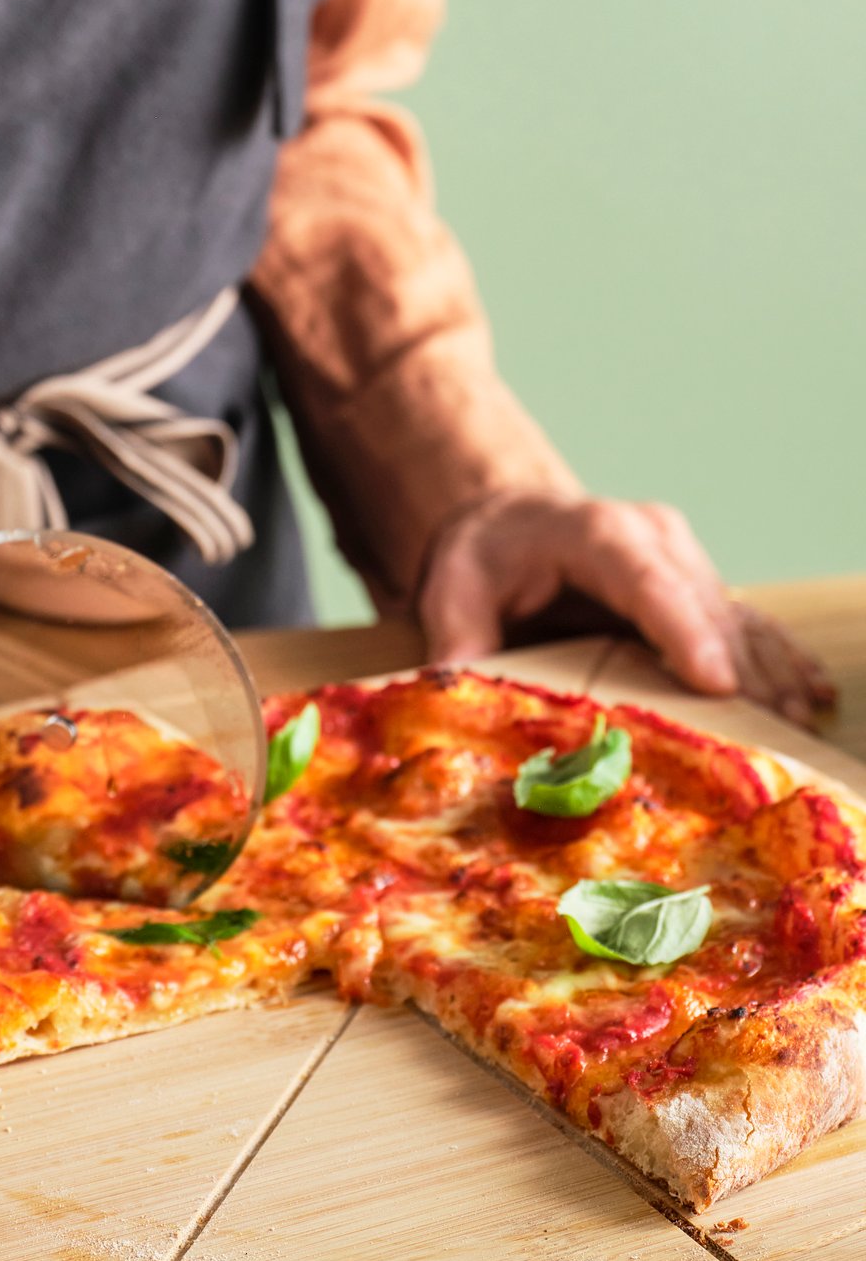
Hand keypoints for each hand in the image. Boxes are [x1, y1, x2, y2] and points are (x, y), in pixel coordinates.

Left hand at [418, 492, 834, 726]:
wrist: (511, 524)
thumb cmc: (482, 560)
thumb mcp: (453, 592)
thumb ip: (457, 643)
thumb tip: (449, 695)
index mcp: (595, 532)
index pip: (645, 580)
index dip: (683, 630)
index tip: (716, 680)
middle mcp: (653, 539)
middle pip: (703, 606)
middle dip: (741, 670)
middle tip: (770, 736)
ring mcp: (684, 562)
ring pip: (736, 619)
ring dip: (770, 673)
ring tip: (799, 729)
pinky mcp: (698, 588)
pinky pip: (748, 626)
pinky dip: (778, 662)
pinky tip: (811, 699)